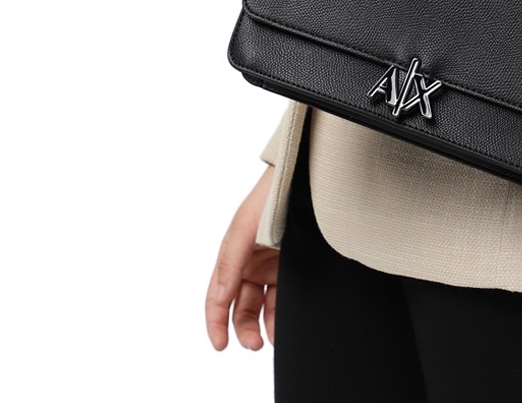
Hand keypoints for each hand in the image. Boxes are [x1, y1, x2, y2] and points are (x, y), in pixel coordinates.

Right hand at [205, 164, 279, 350]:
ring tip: (273, 338)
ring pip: (263, 305)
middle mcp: (250, 262)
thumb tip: (218, 298)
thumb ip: (229, 262)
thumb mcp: (244, 227)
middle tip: (254, 344)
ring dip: (264, 324)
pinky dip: (281, 313)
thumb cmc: (270, 195)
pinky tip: (285, 324)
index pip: (218, 295)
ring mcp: (272, 265)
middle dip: (244, 327)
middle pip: (241, 305)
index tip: (220, 345)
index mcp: (232, 254)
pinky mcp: (293, 266)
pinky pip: (283, 296)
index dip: (215, 321)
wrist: (307, 176)